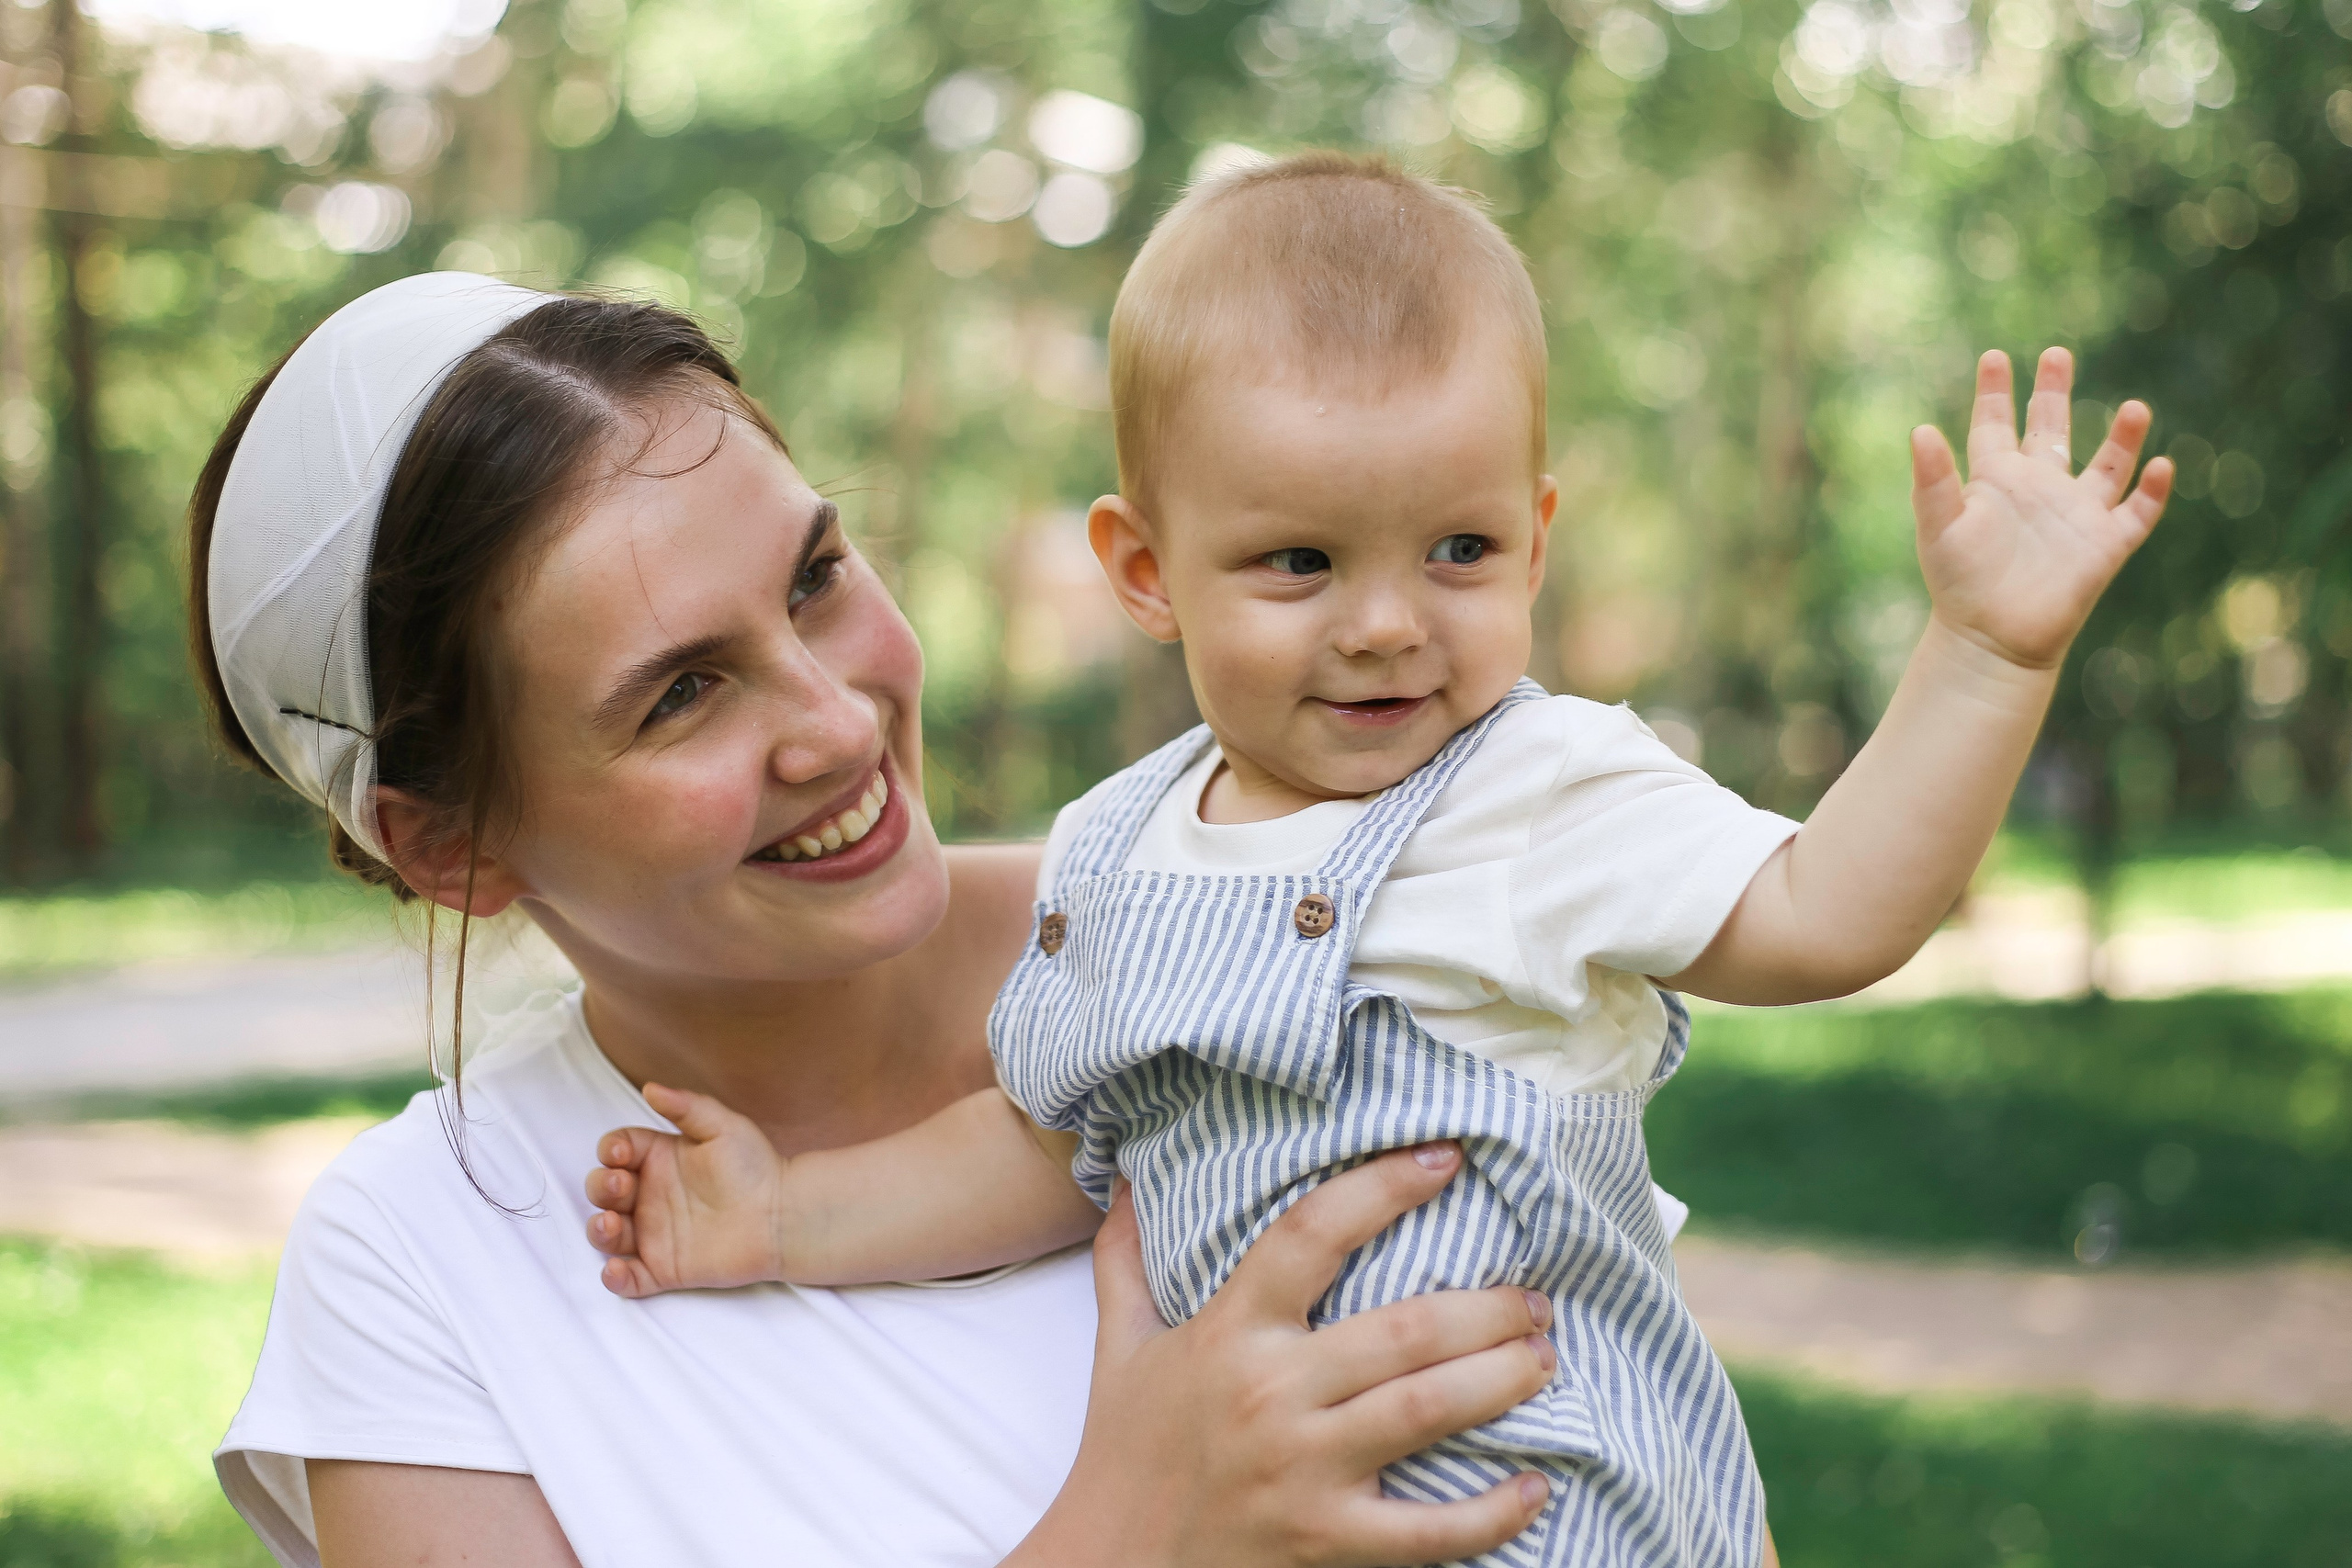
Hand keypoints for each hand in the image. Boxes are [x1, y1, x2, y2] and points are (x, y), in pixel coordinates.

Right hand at [584, 1083, 786, 1295]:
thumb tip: (649, 1087)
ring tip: (609, 1223)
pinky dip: (614, 1279)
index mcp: (659, 1159)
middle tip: (619, 1186)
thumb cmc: (756, 1167)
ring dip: (599, 1229)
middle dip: (600, 1187)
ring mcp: (653, 1234)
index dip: (610, 1150)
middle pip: (604, 1191)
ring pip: (608, 1235)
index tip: (620, 1153)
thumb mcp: (723, 1127)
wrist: (784, 1215)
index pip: (617, 1150)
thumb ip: (687, 1107)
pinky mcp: (664, 1268)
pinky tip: (615, 1270)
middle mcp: (650, 1196)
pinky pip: (629, 1279)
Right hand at [1009, 1144, 1556, 1567]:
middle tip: (1535, 1296)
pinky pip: (1429, 1530)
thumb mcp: (1120, 1349)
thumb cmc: (1122, 1453)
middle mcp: (1272, 1394)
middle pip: (1405, 1330)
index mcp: (1229, 1333)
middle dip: (1488, 1306)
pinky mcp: (1326, 1542)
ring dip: (1502, 1379)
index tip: (1446, 1159)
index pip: (1313, 1234)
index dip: (1384, 1187)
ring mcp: (1304, 1471)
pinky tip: (1535, 1488)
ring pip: (1428, 1408)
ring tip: (1545, 1357)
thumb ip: (1127, 1260)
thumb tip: (1130, 1179)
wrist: (1105, 1566)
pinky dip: (1492, 1512)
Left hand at [1910, 347, 2170, 670]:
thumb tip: (1920, 430)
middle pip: (2050, 429)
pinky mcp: (2105, 545)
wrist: (1991, 640)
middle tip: (2057, 354)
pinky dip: (2152, 491)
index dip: (1995, 392)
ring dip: (2123, 436)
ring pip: (2108, 465)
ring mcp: (2075, 515)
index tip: (1995, 356)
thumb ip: (1932, 480)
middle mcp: (2038, 489)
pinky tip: (2160, 466)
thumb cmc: (1958, 585)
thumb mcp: (1939, 527)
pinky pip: (2137, 512)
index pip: (1994, 425)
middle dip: (2053, 393)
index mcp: (1995, 481)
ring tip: (2133, 406)